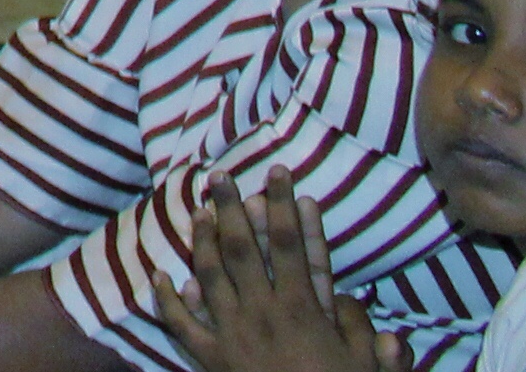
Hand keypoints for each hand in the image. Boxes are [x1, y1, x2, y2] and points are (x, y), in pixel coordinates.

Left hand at [151, 183, 408, 371]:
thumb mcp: (366, 365)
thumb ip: (363, 329)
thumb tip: (353, 299)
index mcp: (301, 309)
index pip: (290, 244)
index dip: (284, 205)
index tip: (278, 172)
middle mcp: (261, 313)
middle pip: (241, 248)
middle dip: (231, 207)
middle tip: (220, 175)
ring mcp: (231, 334)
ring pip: (209, 274)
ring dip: (202, 239)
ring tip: (199, 209)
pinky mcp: (211, 358)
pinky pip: (182, 324)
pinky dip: (167, 298)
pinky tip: (160, 273)